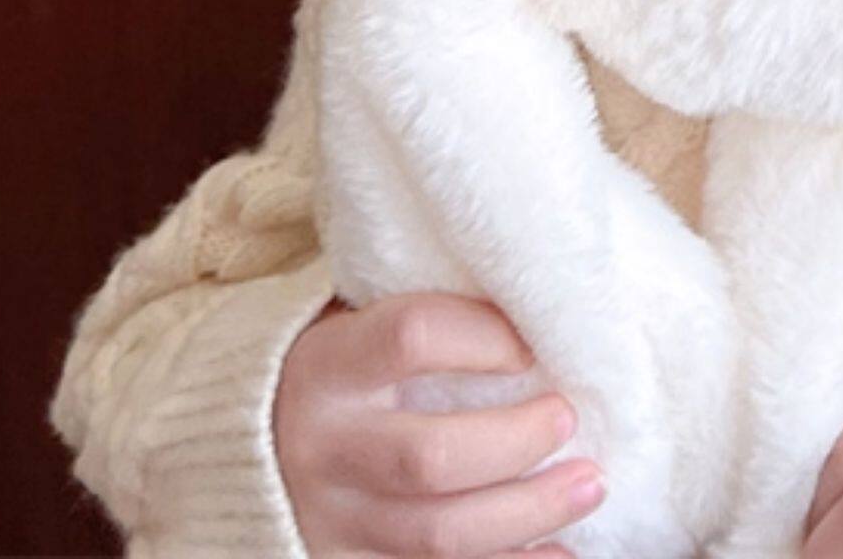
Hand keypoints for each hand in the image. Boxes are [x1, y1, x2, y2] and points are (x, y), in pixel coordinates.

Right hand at [274, 291, 607, 557]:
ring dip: (528, 513)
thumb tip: (542, 308)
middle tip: (569, 418)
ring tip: (589, 483)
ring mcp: (330, 521)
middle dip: (518, 441)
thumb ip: (432, 318)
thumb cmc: (344, 369)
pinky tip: (558, 552)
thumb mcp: (362, 324)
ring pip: (438, 534)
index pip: (412, 336)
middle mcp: (322, 450)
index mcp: (328, 367)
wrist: (252, 447)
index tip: (536, 341)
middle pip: (430, 456)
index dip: (485, 336)